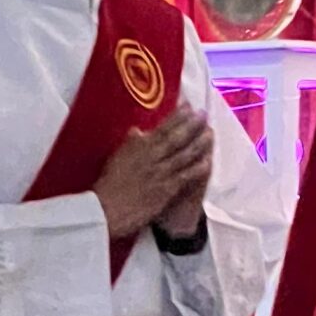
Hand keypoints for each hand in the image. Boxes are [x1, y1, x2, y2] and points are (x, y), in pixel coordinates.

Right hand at [93, 108, 212, 241]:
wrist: (106, 209)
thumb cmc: (109, 184)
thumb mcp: (117, 157)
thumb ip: (130, 144)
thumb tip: (138, 130)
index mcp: (139, 146)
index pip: (162, 127)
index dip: (177, 116)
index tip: (188, 106)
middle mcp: (152, 156)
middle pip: (176, 137)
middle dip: (192, 124)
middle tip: (204, 114)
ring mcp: (160, 172)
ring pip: (183, 154)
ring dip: (198, 143)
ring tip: (210, 133)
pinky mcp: (166, 189)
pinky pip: (185, 176)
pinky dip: (197, 168)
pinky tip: (207, 161)